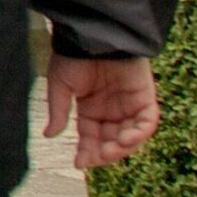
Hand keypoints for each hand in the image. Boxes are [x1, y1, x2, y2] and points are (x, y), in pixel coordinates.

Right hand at [44, 55, 158, 170]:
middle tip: (96, 157)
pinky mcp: (145, 97)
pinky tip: (125, 138)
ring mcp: (129, 104)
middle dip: (104, 153)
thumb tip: (49, 135)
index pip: (90, 137)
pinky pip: (147, 122)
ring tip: (111, 149)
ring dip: (122, 147)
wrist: (91, 32)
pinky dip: (139, 133)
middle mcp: (111, 109)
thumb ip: (59, 112)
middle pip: (111, 141)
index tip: (79, 163)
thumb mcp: (60, 86)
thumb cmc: (72, 54)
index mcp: (90, 108)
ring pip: (131, 136)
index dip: (86, 152)